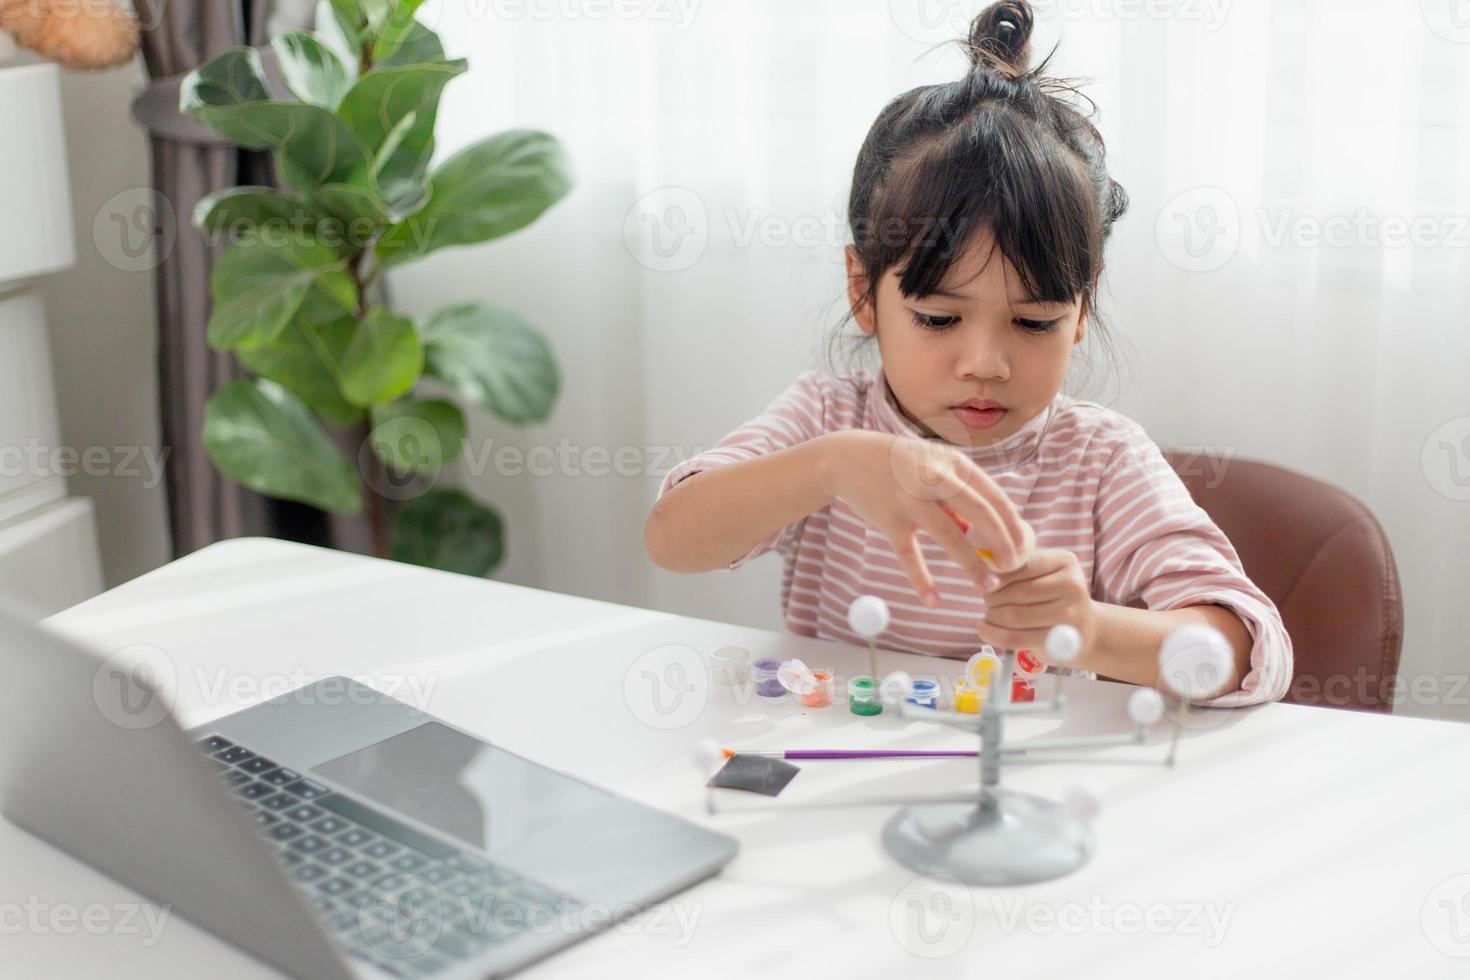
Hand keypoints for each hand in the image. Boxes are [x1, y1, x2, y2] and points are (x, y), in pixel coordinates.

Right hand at [818, 430, 1032, 605]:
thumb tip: (974, 530)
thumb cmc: (899, 465)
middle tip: (1013, 568)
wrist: (849, 458)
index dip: (1012, 524)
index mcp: (954, 464)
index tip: (1023, 547)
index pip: (994, 496)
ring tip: (990, 586)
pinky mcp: (889, 520)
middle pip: (980, 513)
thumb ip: (957, 497)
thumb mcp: (935, 469)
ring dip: (973, 564)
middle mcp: (935, 478)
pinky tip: (934, 601)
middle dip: (1003, 543)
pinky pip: (909, 555)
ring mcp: (911, 500)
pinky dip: (922, 580)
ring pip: (949, 536)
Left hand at [975, 547, 1096, 656]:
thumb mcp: (1043, 574)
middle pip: (1017, 592)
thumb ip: (1018, 568)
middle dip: (992, 598)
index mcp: (1065, 561)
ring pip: (1014, 616)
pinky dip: (993, 634)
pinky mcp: (1059, 641)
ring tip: (989, 614)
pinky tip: (984, 629)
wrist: (1084, 629)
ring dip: (992, 616)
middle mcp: (1072, 585)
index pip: (1022, 565)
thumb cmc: (1053, 597)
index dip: (997, 575)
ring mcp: (1070, 614)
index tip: (986, 582)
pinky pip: (1016, 638)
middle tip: (987, 601)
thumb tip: (984, 570)